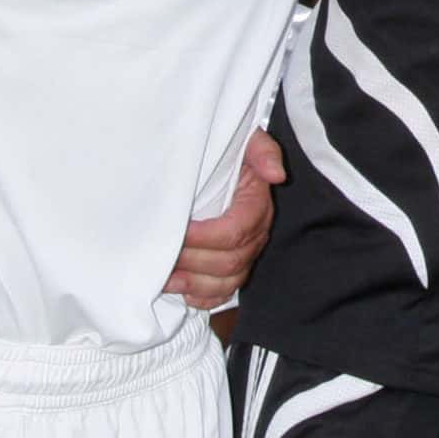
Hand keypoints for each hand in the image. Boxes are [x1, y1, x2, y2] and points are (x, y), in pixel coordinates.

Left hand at [165, 128, 285, 309]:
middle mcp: (256, 233)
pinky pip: (225, 292)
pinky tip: (184, 291)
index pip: (236, 231)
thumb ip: (263, 150)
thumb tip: (275, 174)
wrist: (227, 160)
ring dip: (195, 283)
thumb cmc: (231, 151)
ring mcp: (247, 253)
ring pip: (228, 281)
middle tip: (163, 255)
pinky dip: (205, 297)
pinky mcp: (235, 266)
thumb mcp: (248, 140)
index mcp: (257, 204)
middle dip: (194, 262)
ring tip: (166, 279)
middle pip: (230, 261)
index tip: (180, 231)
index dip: (206, 237)